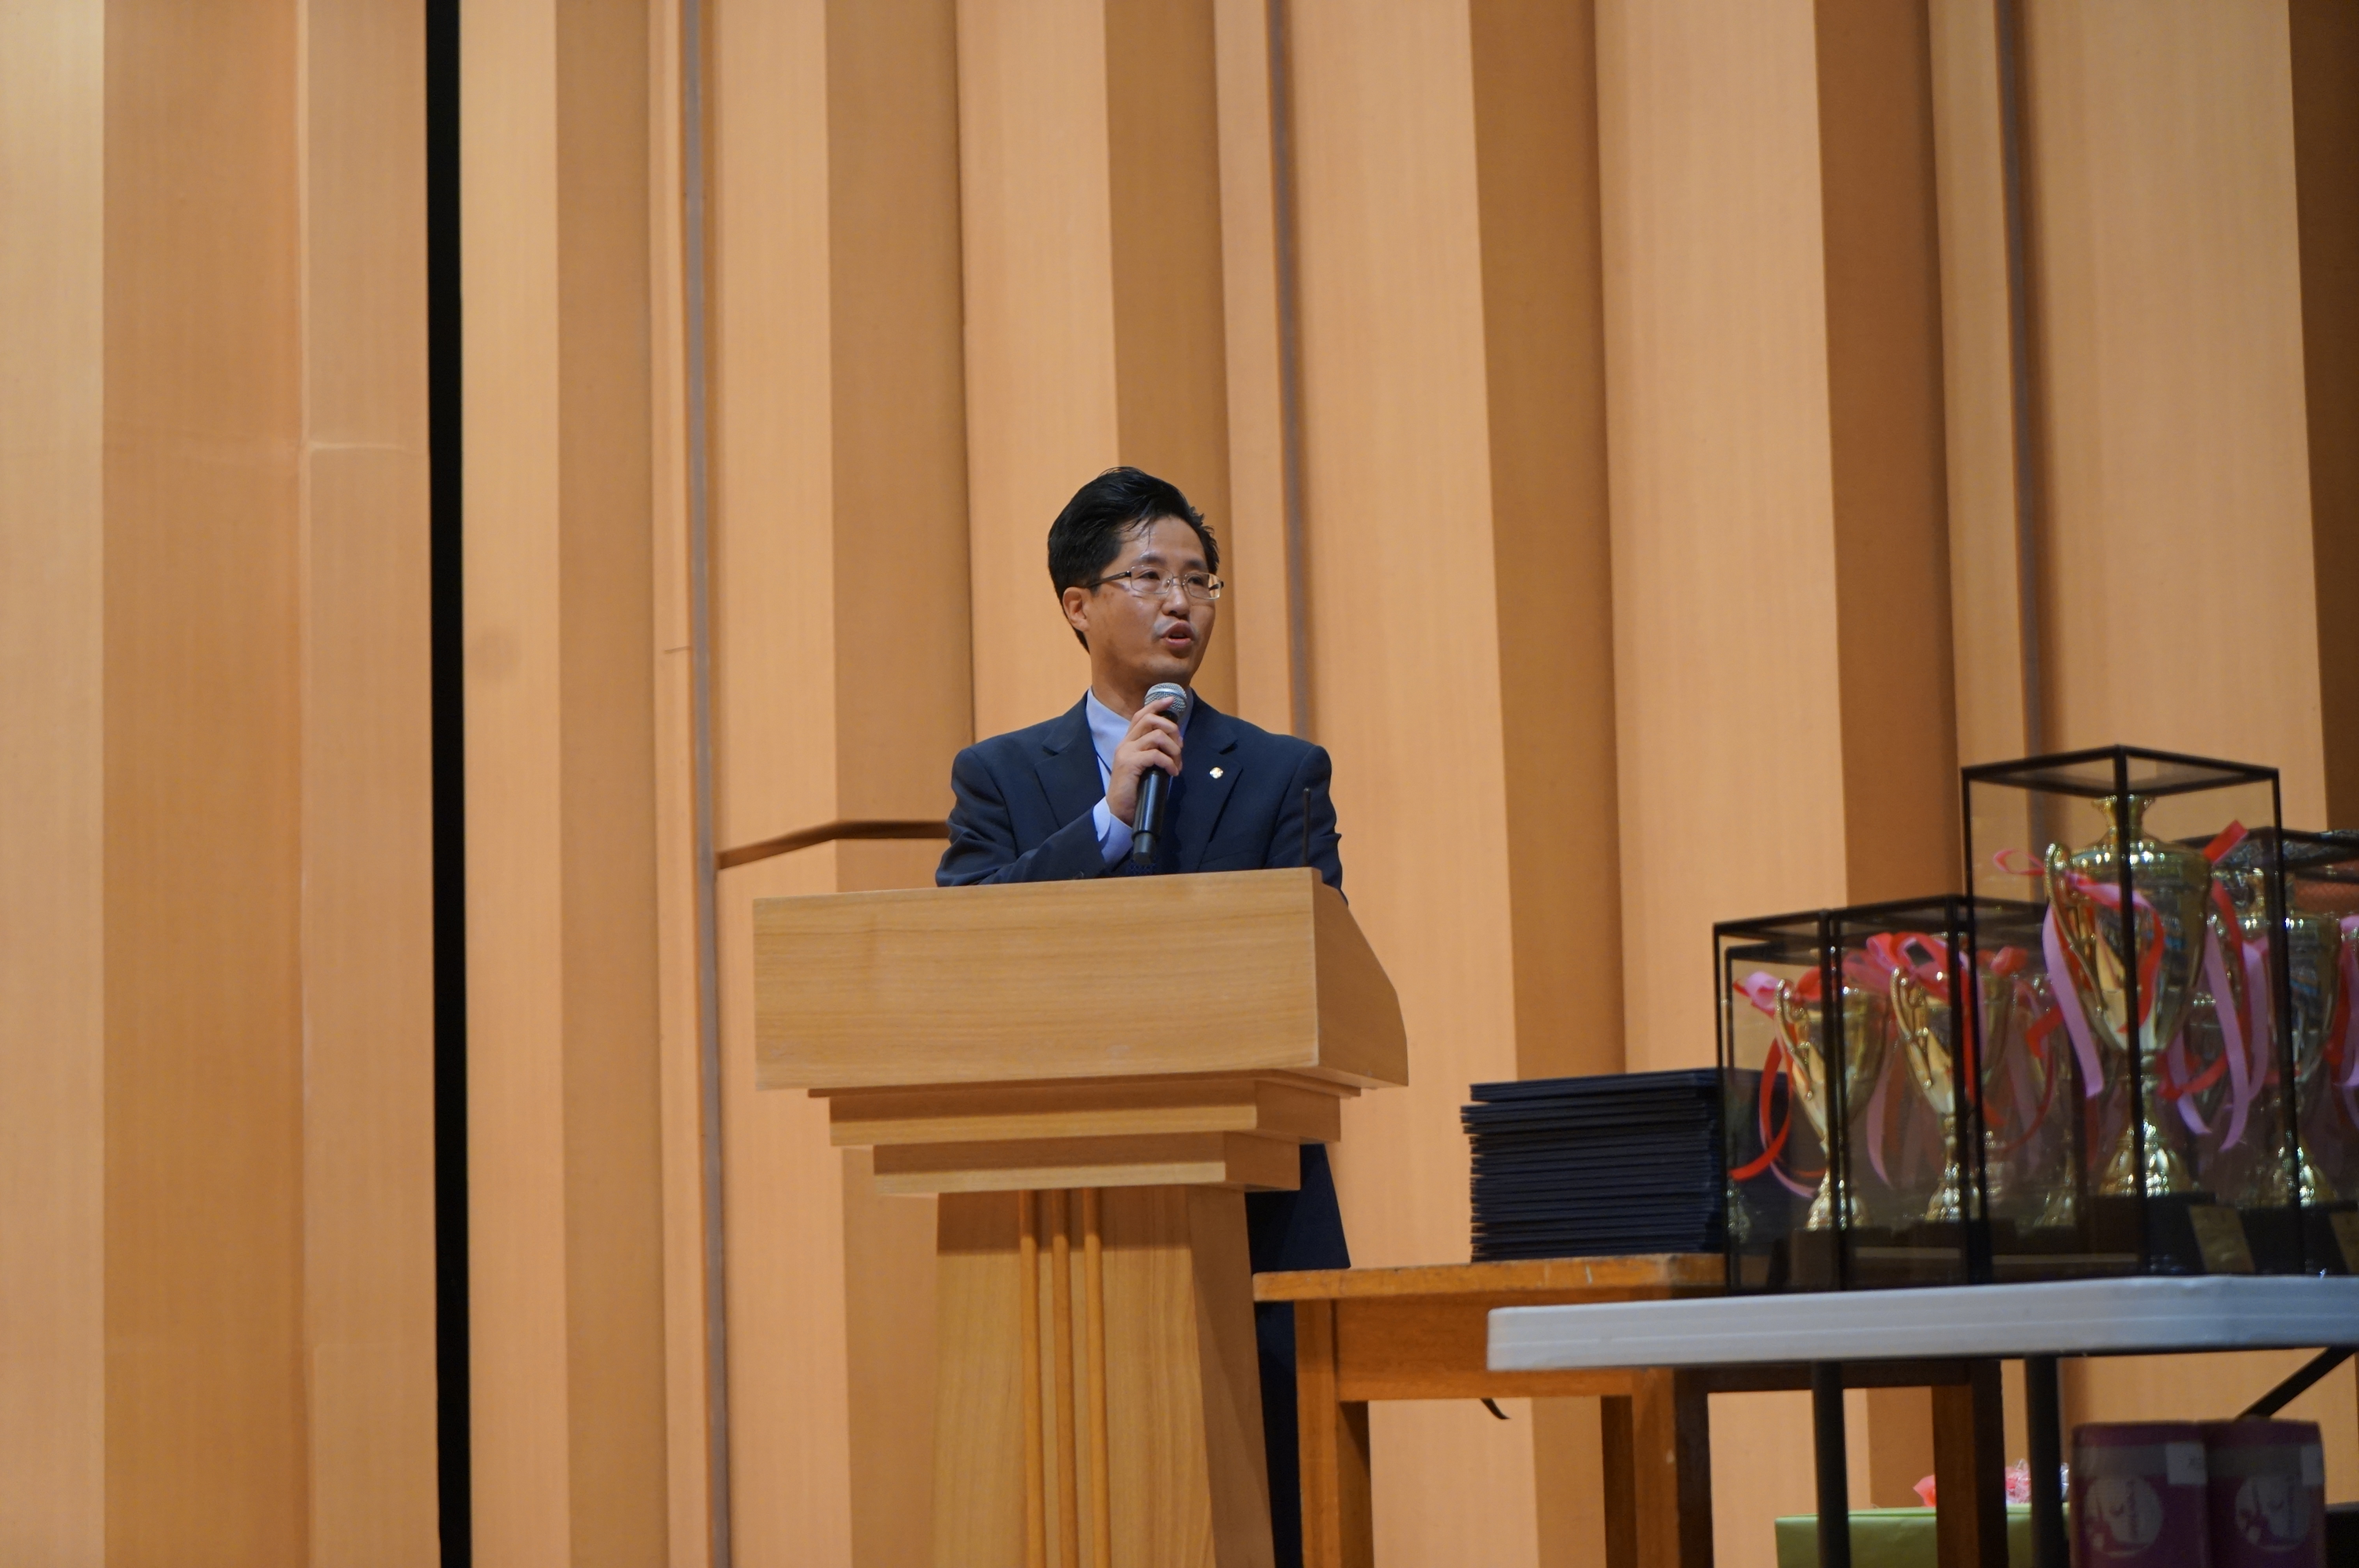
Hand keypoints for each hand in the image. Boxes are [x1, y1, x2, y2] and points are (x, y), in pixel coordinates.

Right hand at [1106, 697, 1181, 825]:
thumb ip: (1151, 752)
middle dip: (1171, 728)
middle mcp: (1126, 743)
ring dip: (1173, 749)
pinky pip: (1156, 755)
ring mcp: (1127, 752)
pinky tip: (1173, 772)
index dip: (1156, 705)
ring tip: (1177, 763)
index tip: (1171, 700)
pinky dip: (1169, 762)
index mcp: (1128, 742)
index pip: (1140, 715)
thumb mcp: (1143, 766)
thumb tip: (1173, 744)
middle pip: (1150, 720)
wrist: (1118, 809)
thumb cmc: (1134, 789)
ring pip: (1156, 736)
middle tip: (1180, 746)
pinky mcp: (1131, 763)